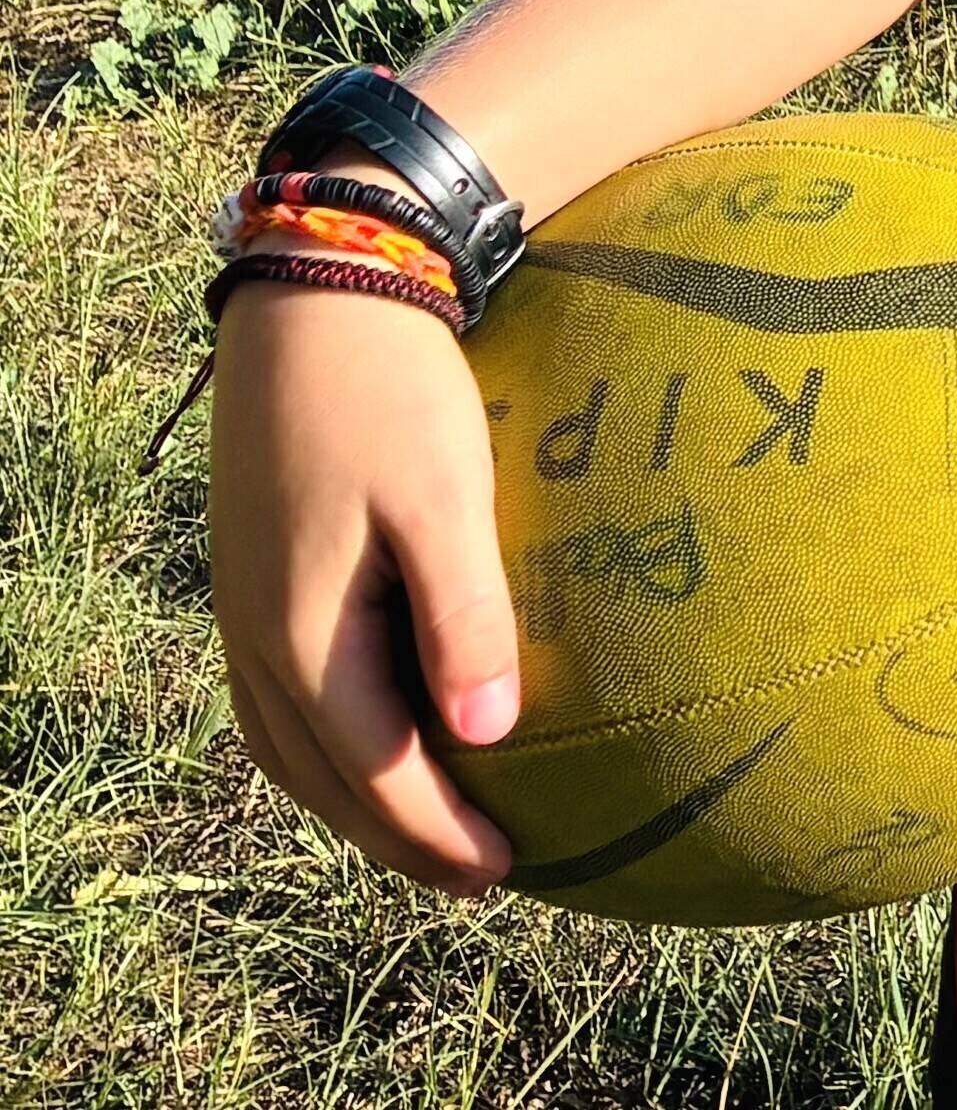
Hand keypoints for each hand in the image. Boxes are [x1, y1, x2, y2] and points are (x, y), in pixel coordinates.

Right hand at [206, 283, 518, 891]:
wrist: (319, 291)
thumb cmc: (393, 390)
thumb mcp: (445, 498)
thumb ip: (465, 618)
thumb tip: (489, 738)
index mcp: (306, 636)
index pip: (377, 771)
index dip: (438, 832)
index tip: (505, 871)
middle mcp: (257, 638)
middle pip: (325, 777)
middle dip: (398, 835)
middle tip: (477, 874)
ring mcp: (242, 607)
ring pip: (291, 744)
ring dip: (355, 795)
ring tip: (426, 823)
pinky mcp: (250, 570)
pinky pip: (277, 696)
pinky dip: (323, 740)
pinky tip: (365, 730)